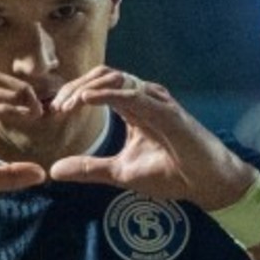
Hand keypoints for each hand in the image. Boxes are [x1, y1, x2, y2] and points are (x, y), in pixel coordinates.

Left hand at [48, 66, 254, 210]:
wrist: (205, 183)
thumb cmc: (170, 173)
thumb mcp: (120, 173)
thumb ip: (89, 168)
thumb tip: (54, 170)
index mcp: (133, 107)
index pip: (97, 87)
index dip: (73, 93)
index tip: (54, 112)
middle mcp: (144, 97)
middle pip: (103, 76)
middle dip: (75, 87)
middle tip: (56, 107)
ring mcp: (156, 100)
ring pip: (115, 79)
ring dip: (87, 88)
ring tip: (67, 104)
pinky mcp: (166, 110)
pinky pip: (133, 94)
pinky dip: (107, 94)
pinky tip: (86, 101)